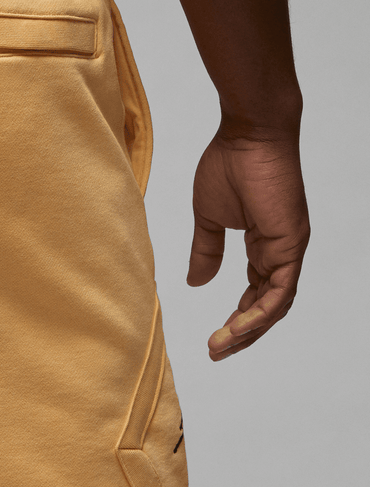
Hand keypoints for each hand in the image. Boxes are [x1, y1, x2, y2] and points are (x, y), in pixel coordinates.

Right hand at [187, 126, 309, 360]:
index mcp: (265, 244)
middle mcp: (281, 251)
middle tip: (217, 351)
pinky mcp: (290, 243)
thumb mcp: (208, 218)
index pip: (257, 292)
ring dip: (249, 330)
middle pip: (268, 305)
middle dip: (243, 333)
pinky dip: (260, 313)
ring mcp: (289, 248)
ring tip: (222, 346)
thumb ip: (205, 251)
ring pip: (276, 304)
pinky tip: (238, 327)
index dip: (239, 318)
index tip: (216, 336)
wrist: (248, 135)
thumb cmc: (228, 164)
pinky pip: (280, 290)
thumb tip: (195, 282)